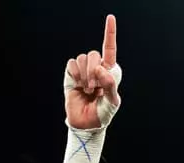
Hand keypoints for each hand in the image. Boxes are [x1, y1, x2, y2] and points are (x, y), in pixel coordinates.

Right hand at [64, 15, 120, 129]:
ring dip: (85, 75)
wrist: (86, 124)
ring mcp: (83, 71)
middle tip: (94, 88)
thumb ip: (110, 85)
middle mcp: (96, 68)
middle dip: (94, 71)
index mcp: (109, 71)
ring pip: (83, 58)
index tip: (110, 17)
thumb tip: (100, 69)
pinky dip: (75, 75)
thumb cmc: (102, 114)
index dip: (110, 32)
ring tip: (87, 90)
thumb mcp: (112, 102)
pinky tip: (78, 85)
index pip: (110, 49)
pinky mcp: (71, 75)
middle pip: (94, 54)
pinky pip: (72, 64)